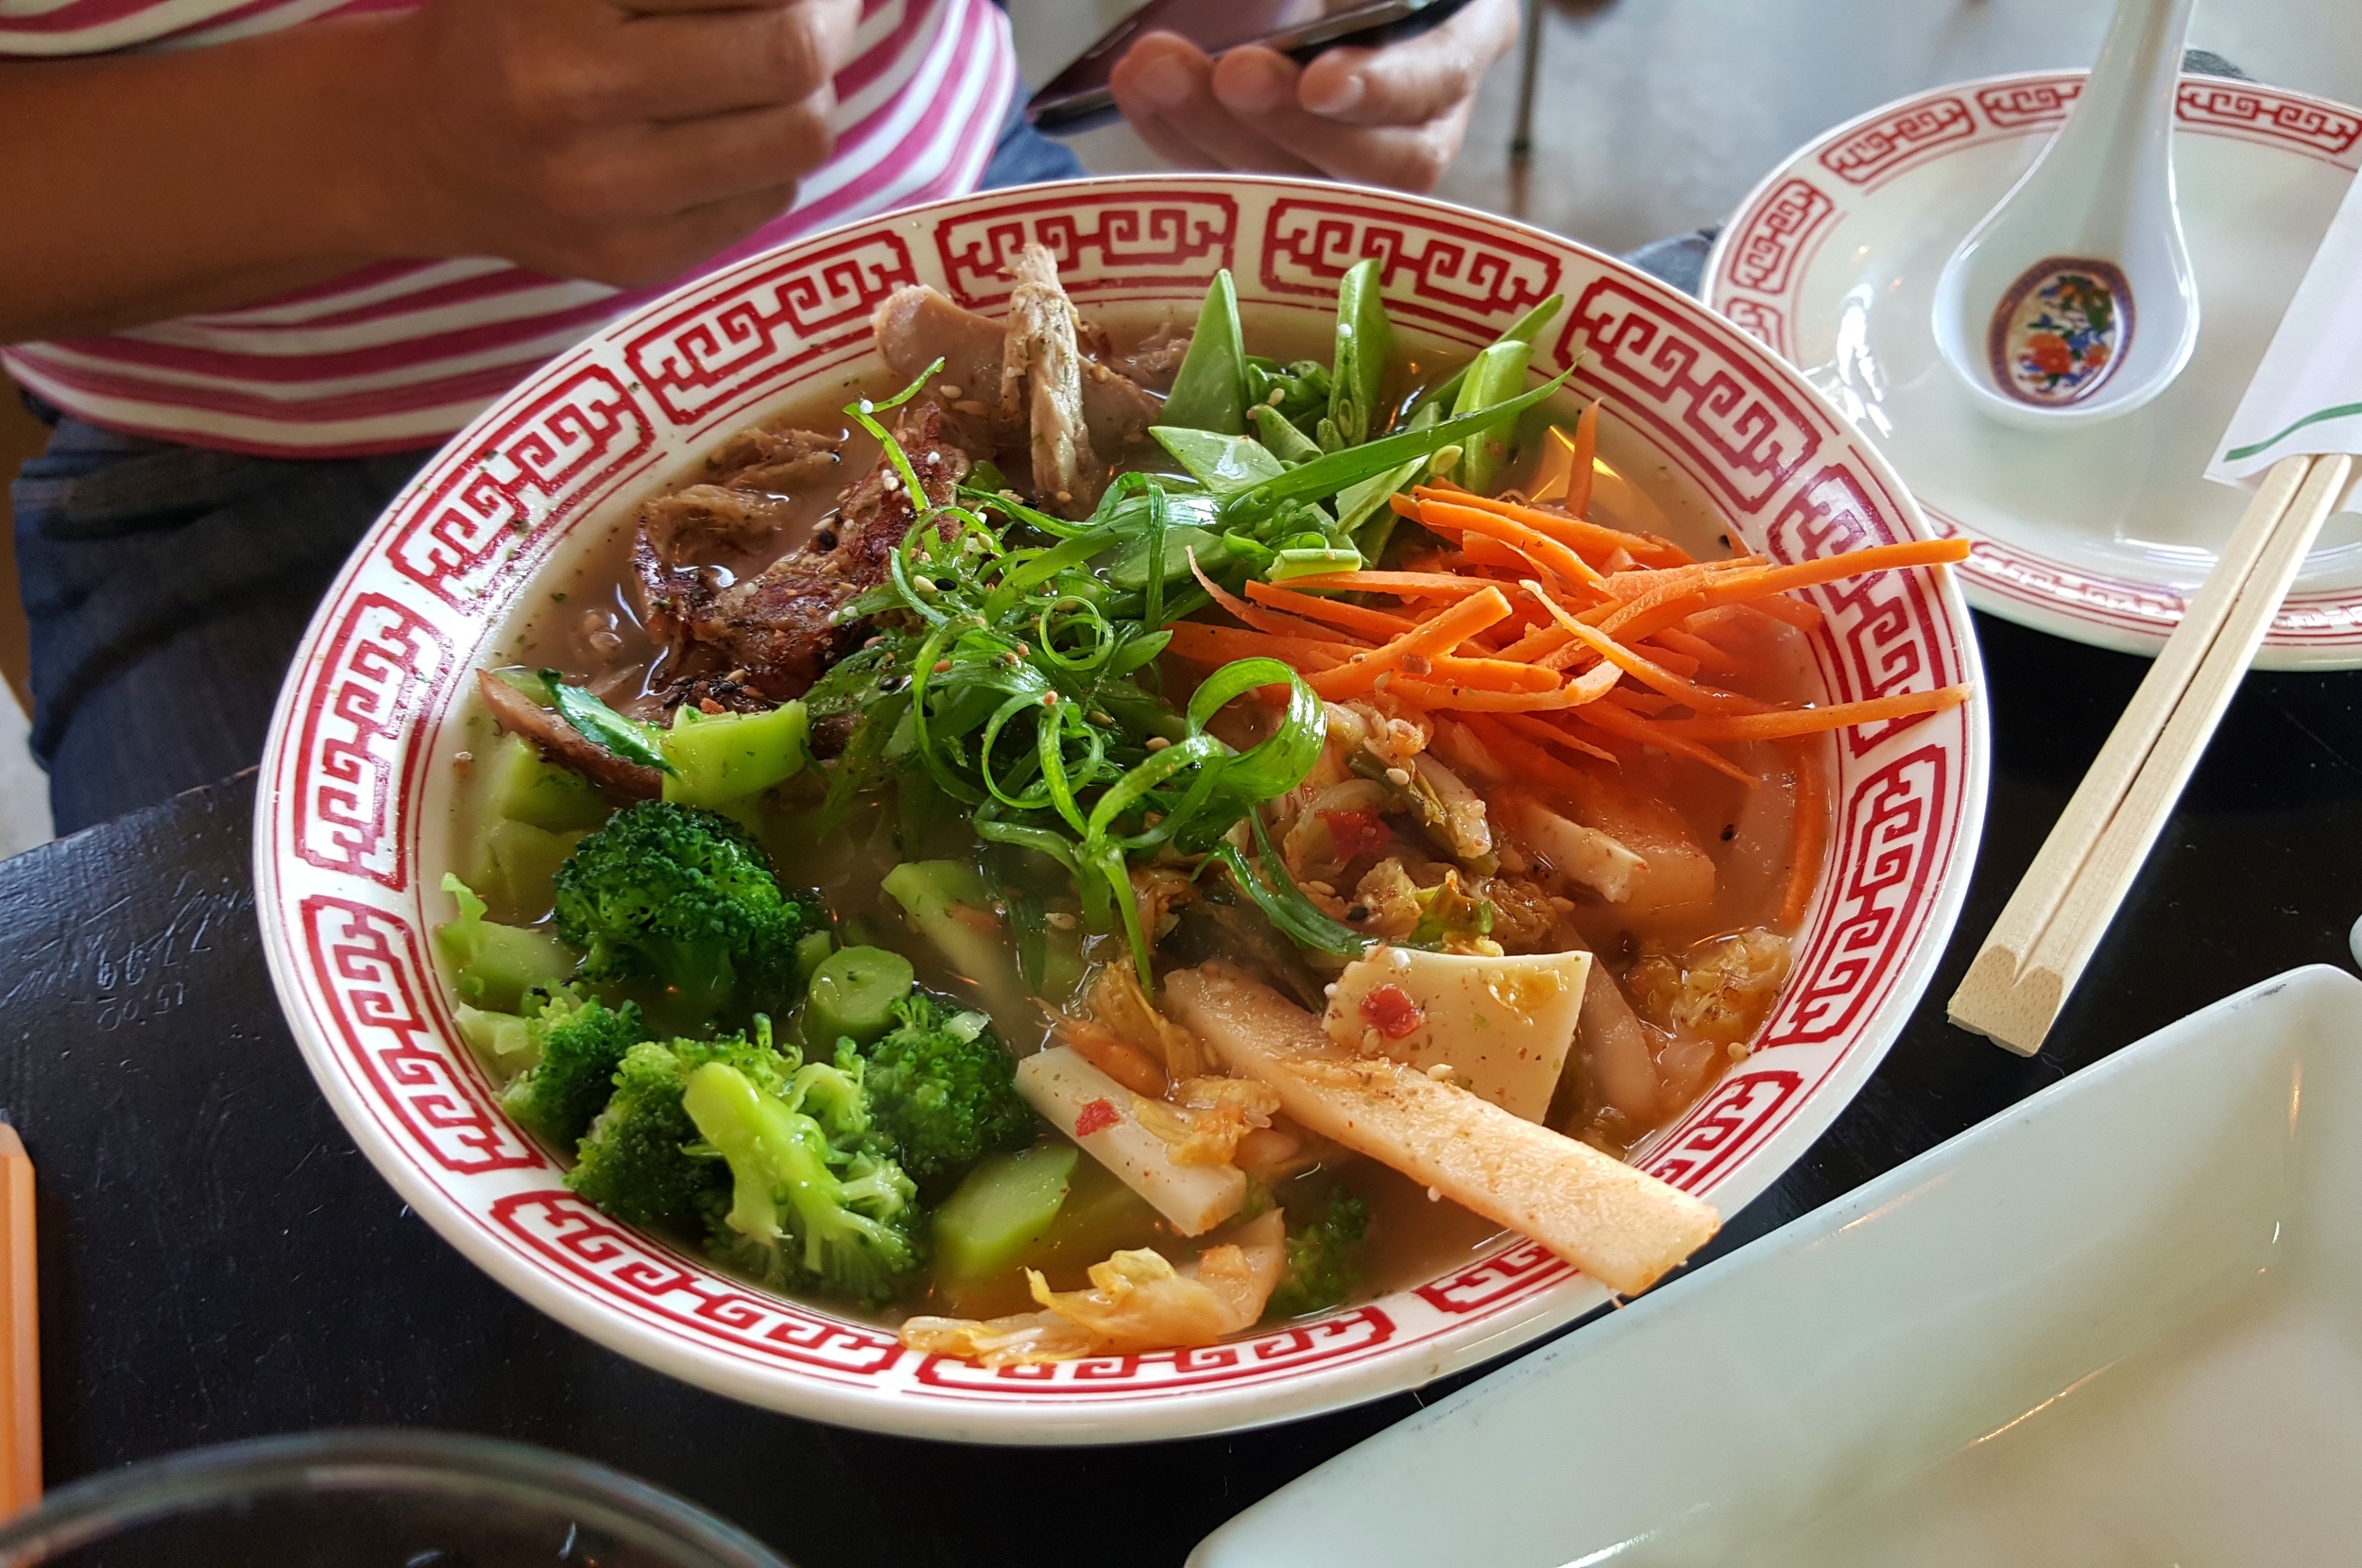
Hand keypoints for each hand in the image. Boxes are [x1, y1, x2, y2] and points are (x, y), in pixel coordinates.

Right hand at [372, 0, 862, 285]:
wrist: (418, 145)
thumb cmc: (509, 25)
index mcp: (555, 0)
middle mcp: (574, 98)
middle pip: (788, 54)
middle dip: (827, 19)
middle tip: (821, 6)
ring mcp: (608, 194)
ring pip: (800, 136)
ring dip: (813, 91)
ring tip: (778, 66)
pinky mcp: (635, 259)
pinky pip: (771, 197)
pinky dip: (772, 155)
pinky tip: (728, 131)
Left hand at [1106, 0, 1516, 191]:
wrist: (1307, 1)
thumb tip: (1300, 47)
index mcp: (1465, 34)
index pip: (1441, 77)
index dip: (1381, 89)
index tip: (1318, 81)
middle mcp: (1425, 116)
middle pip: (1375, 160)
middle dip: (1288, 123)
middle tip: (1228, 73)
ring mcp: (1354, 157)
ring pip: (1301, 187)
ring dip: (1214, 133)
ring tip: (1154, 71)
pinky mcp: (1283, 174)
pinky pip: (1237, 176)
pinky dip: (1177, 134)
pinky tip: (1136, 89)